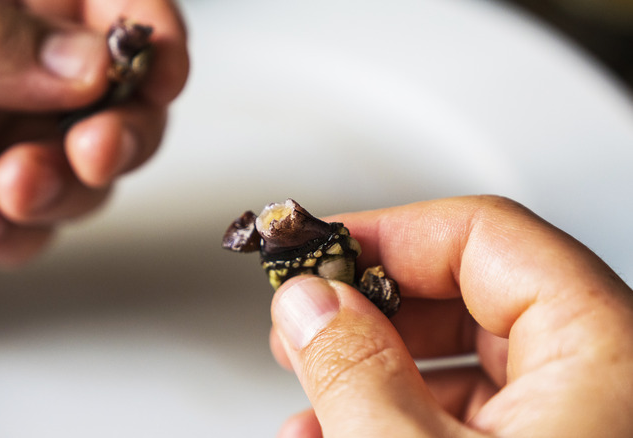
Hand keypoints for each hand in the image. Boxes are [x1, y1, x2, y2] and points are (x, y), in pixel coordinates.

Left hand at [0, 0, 188, 286]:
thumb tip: (88, 65)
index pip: (105, 8)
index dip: (152, 36)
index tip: (161, 74)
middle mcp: (4, 73)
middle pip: (118, 100)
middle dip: (123, 130)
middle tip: (97, 148)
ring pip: (85, 175)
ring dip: (65, 189)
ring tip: (14, 185)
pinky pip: (26, 233)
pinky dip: (10, 236)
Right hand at [270, 196, 632, 436]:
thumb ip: (358, 372)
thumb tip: (309, 304)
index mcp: (607, 351)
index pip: (484, 233)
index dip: (383, 235)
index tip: (316, 253)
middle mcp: (608, 379)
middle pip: (469, 295)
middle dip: (368, 312)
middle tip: (306, 324)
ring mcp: (585, 422)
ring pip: (464, 362)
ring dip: (373, 375)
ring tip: (311, 400)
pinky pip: (476, 418)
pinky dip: (403, 419)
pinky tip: (340, 433)